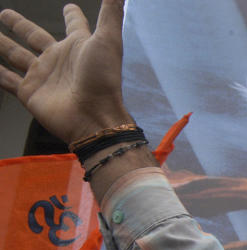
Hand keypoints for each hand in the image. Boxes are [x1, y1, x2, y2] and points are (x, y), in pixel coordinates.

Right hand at [0, 1, 130, 143]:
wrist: (93, 117)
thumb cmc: (103, 79)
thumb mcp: (108, 40)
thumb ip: (111, 14)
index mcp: (78, 46)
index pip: (74, 25)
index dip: (72, 16)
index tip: (69, 8)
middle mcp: (59, 60)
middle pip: (34, 36)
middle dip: (20, 25)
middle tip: (5, 13)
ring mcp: (42, 76)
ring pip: (15, 55)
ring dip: (2, 44)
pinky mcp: (29, 92)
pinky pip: (7, 80)